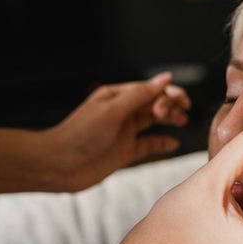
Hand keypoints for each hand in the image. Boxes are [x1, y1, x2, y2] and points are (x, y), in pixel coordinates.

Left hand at [45, 73, 189, 191]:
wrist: (59, 165)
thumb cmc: (81, 134)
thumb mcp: (113, 110)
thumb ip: (141, 94)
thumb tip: (165, 78)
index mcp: (117, 96)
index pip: (150, 89)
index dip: (168, 93)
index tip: (179, 102)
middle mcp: (122, 112)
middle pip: (154, 103)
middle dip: (170, 104)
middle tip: (181, 112)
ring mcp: (125, 132)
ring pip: (154, 121)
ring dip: (170, 119)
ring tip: (183, 121)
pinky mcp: (126, 151)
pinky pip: (149, 144)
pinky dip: (162, 142)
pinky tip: (173, 143)